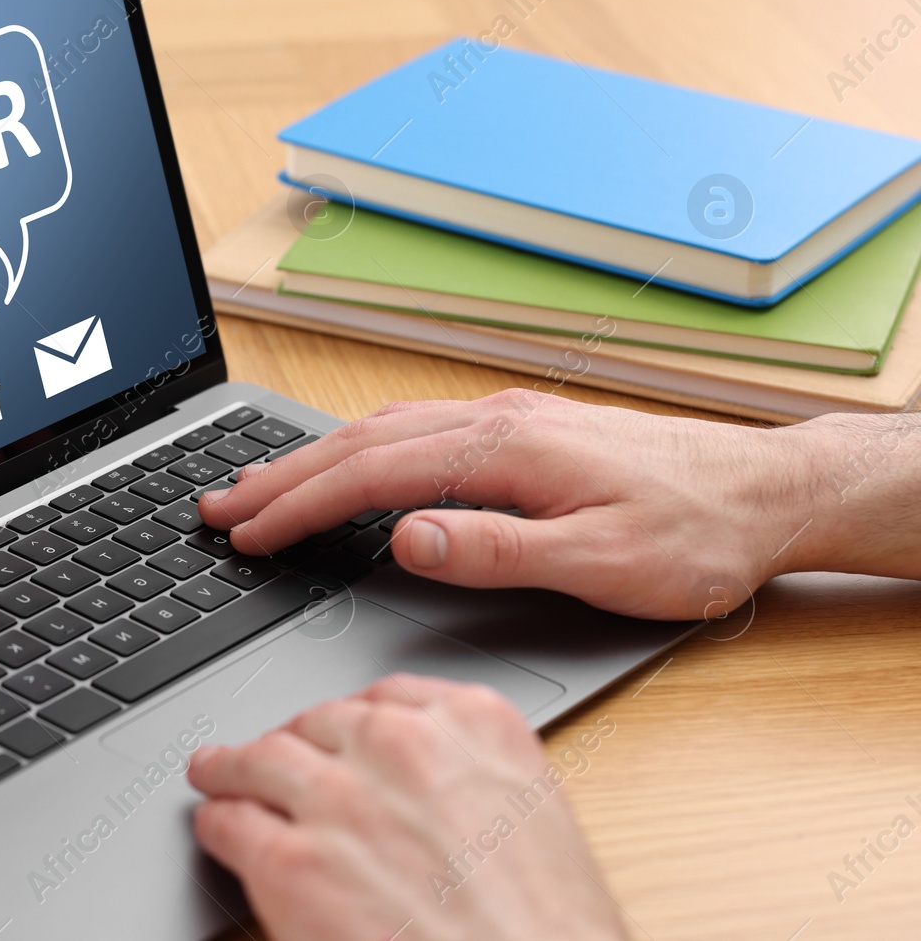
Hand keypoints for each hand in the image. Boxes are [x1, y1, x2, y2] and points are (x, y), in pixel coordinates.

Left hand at [188, 673, 627, 940]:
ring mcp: (340, 799)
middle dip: (295, 743)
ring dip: (234, 768)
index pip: (386, 697)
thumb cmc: (548, 929)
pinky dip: (218, 821)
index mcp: (475, 725)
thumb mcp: (534, 816)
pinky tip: (216, 825)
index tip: (334, 728)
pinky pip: (232, 822)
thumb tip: (421, 786)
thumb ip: (469, 778)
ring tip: (216, 772)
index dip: (348, 720)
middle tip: (272, 755)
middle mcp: (401, 747)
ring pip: (263, 759)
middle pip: (318, 723)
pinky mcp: (291, 862)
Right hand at [199, 391, 920, 619]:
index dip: (299, 505)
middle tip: (216, 504)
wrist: (766, 492)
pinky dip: (356, 449)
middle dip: (280, 474)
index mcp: (505, 450)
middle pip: (360, 441)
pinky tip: (342, 464)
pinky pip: (412, 430)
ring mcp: (505, 419)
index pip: (371, 475)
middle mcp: (495, 421)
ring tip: (255, 486)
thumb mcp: (602, 563)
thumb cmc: (694, 535)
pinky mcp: (519, 429)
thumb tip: (406, 536)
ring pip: (381, 430)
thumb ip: (497, 549)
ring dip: (311, 458)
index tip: (245, 531)